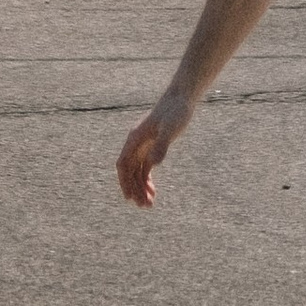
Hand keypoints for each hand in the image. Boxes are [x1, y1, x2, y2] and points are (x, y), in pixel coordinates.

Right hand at [116, 89, 194, 206]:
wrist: (182, 99)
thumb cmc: (175, 112)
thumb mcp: (170, 129)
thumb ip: (162, 145)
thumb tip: (153, 164)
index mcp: (134, 139)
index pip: (123, 165)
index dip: (124, 182)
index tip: (129, 198)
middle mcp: (136, 143)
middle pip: (129, 172)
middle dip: (134, 189)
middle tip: (144, 206)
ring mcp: (143, 146)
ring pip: (137, 172)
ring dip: (140, 187)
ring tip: (149, 204)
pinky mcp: (152, 146)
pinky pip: (145, 168)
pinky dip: (147, 180)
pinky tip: (153, 191)